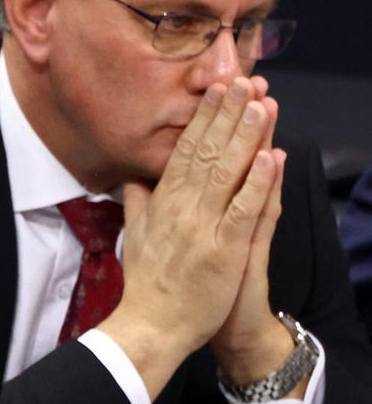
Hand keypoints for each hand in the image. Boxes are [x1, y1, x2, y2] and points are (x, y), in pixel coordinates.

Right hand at [98, 77, 281, 398]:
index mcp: (163, 201)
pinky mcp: (224, 250)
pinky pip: (244, 210)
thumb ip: (137, 202)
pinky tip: (271, 157)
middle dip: (228, 113)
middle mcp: (182, 207)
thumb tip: (133, 177)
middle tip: (243, 79)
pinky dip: (258, 183)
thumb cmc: (147, 283)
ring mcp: (203, 227)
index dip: (204, 117)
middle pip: (208, 151)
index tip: (217, 90)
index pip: (186, 149)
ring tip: (262, 103)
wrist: (152, 324)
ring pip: (228, 172)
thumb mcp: (133, 234)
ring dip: (247, 136)